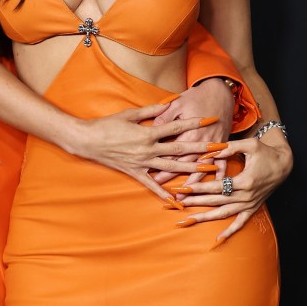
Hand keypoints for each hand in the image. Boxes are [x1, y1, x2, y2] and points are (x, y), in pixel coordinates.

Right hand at [75, 102, 222, 202]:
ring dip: (191, 169)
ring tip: (209, 170)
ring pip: (171, 167)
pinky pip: (151, 184)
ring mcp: (142, 162)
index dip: (194, 122)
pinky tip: (176, 200)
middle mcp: (148, 149)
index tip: (209, 119)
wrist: (87, 141)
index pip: (176, 127)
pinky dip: (163, 193)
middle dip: (201, 149)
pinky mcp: (134, 172)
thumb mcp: (129, 114)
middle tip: (220, 149)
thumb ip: (151, 111)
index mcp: (147, 133)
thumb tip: (168, 105)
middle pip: (180, 149)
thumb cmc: (107, 125)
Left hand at [151, 79, 234, 184]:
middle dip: (171, 176)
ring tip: (184, 196)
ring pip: (201, 167)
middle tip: (161, 189)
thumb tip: (151, 128)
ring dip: (192, 182)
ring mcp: (213, 145)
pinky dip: (218, 177)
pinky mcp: (222, 145)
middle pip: (183, 162)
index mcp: (188, 131)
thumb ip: (164, 117)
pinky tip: (214, 189)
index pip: (171, 151)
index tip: (151, 176)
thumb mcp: (177, 103)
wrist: (220, 92)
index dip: (161, 163)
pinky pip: (222, 164)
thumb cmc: (197, 96)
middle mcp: (200, 141)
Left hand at [175, 136, 292, 239]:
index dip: (199, 187)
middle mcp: (246, 196)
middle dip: (195, 202)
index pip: (216, 186)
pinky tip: (218, 240)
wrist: (284, 164)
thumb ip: (229, 148)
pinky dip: (230, 232)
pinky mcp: (253, 208)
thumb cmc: (265, 152)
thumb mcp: (249, 145)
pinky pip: (241, 223)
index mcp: (245, 181)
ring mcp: (250, 204)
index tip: (183, 188)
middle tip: (178, 202)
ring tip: (187, 220)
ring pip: (224, 214)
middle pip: (216, 201)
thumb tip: (209, 152)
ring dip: (205, 217)